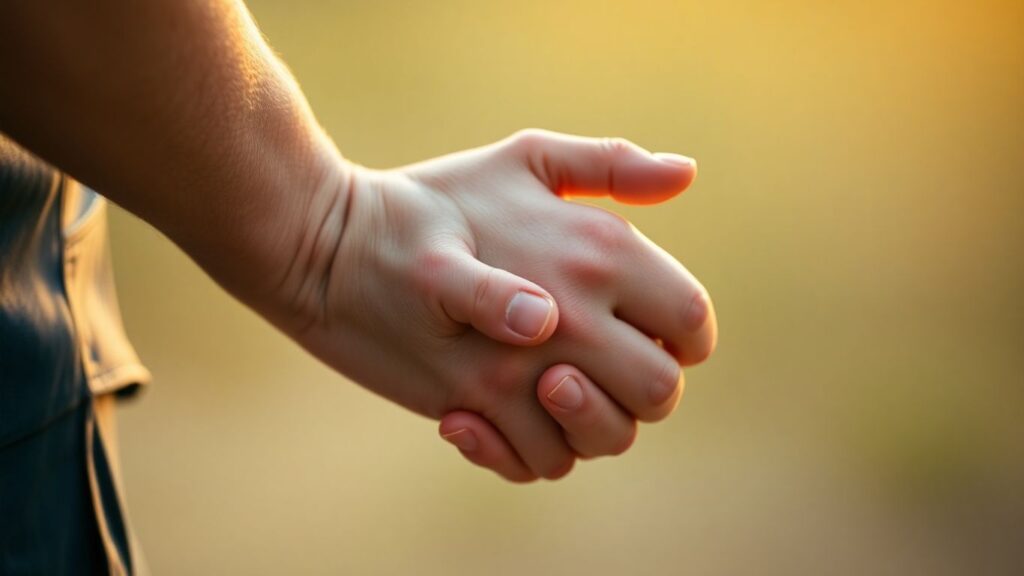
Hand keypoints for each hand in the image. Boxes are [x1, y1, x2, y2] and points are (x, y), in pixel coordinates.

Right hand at [278, 129, 715, 480]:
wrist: (328, 246)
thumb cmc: (434, 200)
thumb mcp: (523, 158)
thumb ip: (610, 165)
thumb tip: (686, 174)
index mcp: (598, 250)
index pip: (691, 322)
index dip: (684, 337)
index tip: (649, 332)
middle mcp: (569, 315)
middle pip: (659, 393)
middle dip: (642, 387)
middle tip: (596, 363)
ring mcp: (515, 369)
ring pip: (603, 440)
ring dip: (588, 423)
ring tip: (550, 388)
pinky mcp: (469, 406)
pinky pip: (538, 460)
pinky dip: (531, 445)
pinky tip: (498, 409)